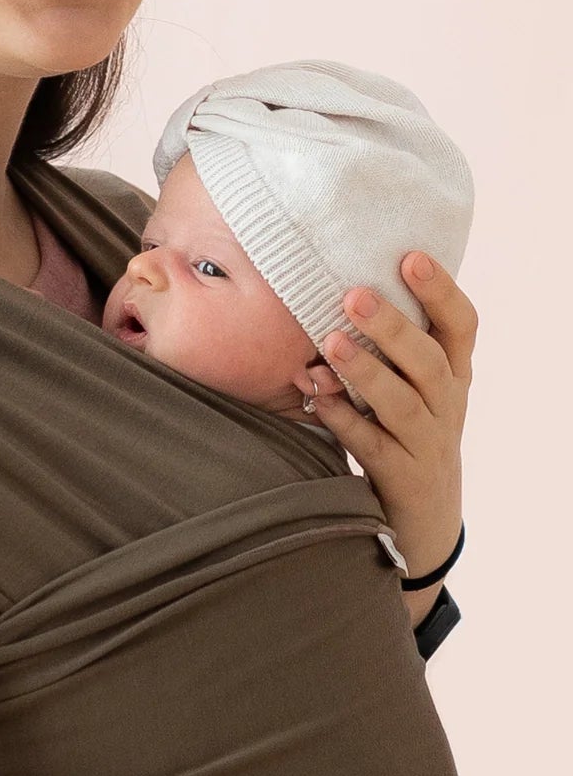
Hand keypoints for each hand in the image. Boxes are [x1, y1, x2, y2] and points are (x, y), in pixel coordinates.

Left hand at [306, 253, 477, 573]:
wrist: (425, 518)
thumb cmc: (406, 430)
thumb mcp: (413, 386)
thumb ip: (391, 344)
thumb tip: (339, 282)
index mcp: (453, 372)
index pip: (461, 325)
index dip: (441, 291)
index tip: (410, 257)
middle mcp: (448, 404)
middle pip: (428, 360)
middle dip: (393, 326)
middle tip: (354, 294)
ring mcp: (428, 443)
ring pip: (402, 404)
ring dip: (364, 371)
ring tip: (330, 343)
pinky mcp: (402, 478)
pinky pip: (373, 446)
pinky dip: (343, 420)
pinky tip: (315, 398)